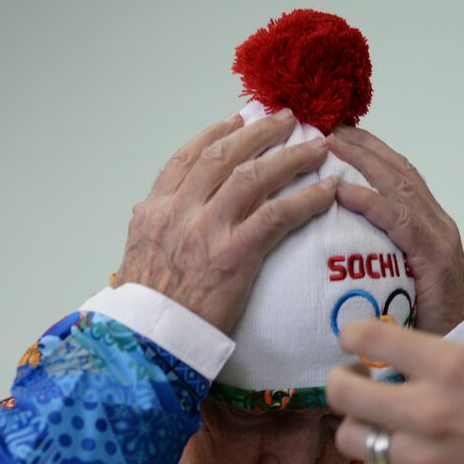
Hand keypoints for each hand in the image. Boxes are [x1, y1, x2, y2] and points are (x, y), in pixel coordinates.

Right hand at [117, 111, 337, 334]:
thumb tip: (152, 213)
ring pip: (254, 177)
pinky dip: (306, 199)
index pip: (186, 158)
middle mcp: (179, 212)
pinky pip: (277, 216)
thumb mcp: (135, 258)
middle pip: (224, 156)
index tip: (237, 120)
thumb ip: (150, 229)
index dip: (215, 134)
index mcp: (154, 211)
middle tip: (286, 121)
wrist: (145, 343)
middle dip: (259, 133)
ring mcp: (207, 231)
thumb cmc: (145, 313)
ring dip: (290, 157)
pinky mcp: (234, 255)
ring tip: (317, 147)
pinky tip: (328, 191)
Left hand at [326, 318, 463, 463]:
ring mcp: (422, 459)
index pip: (367, 338)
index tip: (356, 344)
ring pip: (351, 440)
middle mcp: (427, 410)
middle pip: (341, 394)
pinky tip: (400, 458)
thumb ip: (441, 364)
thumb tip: (396, 363)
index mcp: (450, 365)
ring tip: (381, 425)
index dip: (352, 337)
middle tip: (357, 384)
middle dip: (343, 383)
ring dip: (361, 427)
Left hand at [327, 126, 463, 335]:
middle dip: (365, 146)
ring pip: (401, 187)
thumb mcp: (397, 281)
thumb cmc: (424, 324)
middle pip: (400, 171)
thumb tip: (339, 246)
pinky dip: (371, 203)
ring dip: (365, 162)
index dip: (372, 151)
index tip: (340, 134)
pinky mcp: (437, 257)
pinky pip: (400, 222)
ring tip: (332, 145)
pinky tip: (343, 192)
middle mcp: (439, 224)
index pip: (401, 176)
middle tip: (330, 126)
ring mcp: (440, 238)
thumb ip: (379, 257)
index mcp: (431, 226)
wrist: (459, 351)